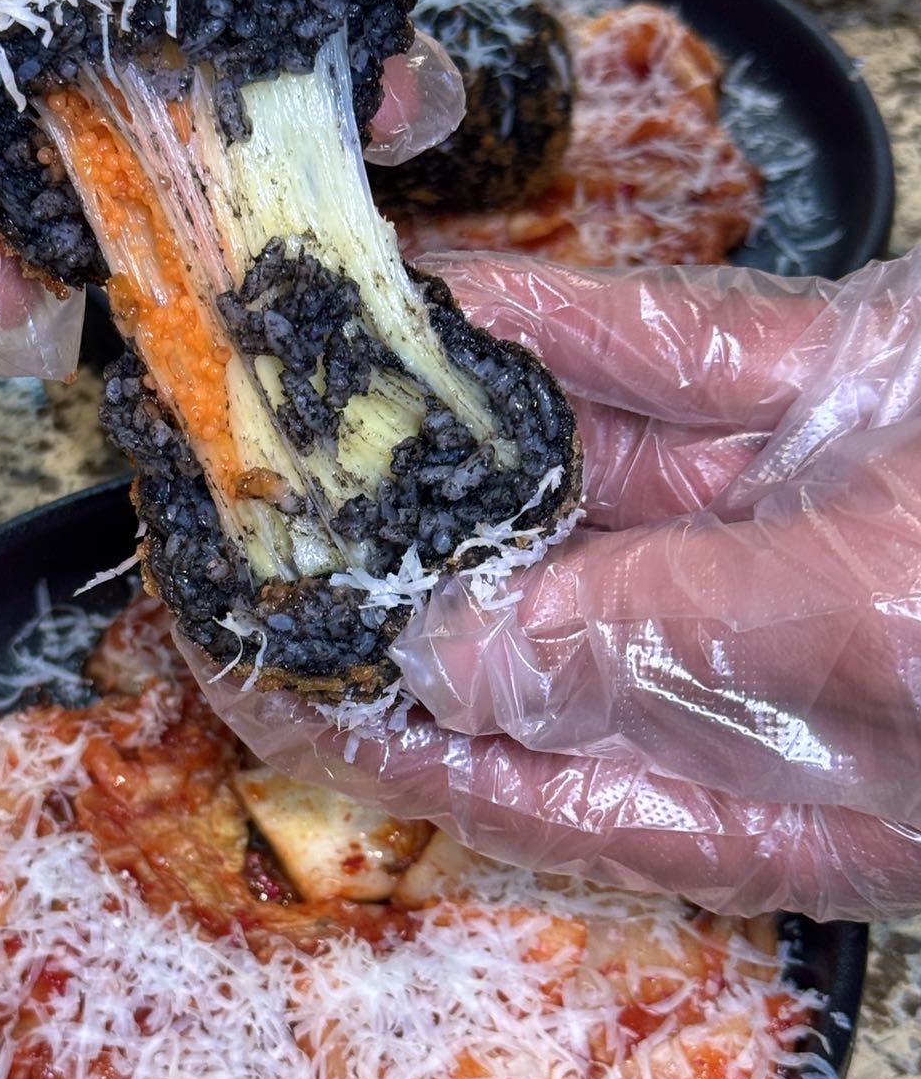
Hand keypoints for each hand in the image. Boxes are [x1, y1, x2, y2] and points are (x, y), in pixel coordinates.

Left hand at [194, 249, 920, 920]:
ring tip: (316, 367)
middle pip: (527, 612)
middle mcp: (748, 662)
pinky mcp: (825, 392)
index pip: (510, 779)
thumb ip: (643, 649)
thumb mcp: (850, 645)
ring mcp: (784, 519)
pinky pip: (668, 355)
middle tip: (248, 486)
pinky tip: (447, 288)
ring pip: (582, 472)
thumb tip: (445, 667)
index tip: (229, 660)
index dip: (364, 727)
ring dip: (450, 418)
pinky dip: (562, 319)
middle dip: (390, 549)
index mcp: (757, 790)